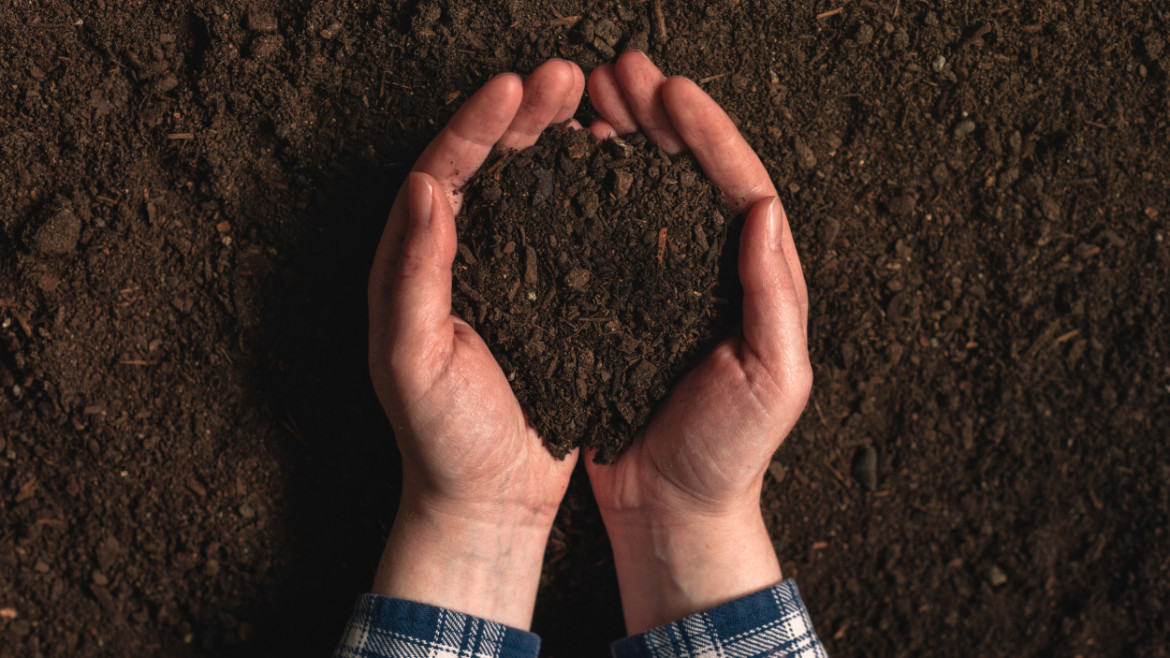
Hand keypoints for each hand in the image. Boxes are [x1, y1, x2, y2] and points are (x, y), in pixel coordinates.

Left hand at [366, 59, 585, 629]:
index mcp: (413, 262)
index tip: (517, 87)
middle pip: (484, 162)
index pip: (440, 171)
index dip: (477, 124)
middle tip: (566, 76)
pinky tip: (612, 164)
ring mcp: (502, 270)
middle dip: (523, 114)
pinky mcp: (543, 292)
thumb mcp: (413, 362)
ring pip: (526, 184)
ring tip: (594, 101)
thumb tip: (422, 188)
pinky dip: (584, 187)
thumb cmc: (441, 438)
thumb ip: (412, 277)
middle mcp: (454, 255)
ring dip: (555, 137)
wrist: (486, 496)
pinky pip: (561, 224)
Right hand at [584, 52, 812, 632]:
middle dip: (657, 115)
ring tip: (589, 96)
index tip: (669, 91)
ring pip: (644, 189)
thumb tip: (766, 208)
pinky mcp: (617, 301)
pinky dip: (588, 187)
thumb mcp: (773, 381)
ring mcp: (660, 280)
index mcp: (755, 277)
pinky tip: (565, 160)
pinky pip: (603, 229)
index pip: (737, 185)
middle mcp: (709, 268)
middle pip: (687, 171)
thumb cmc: (728, 454)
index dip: (705, 133)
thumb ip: (774, 298)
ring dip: (621, 137)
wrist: (674, 507)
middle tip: (620, 71)